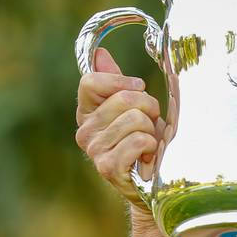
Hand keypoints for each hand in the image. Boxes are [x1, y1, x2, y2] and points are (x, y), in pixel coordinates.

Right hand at [75, 47, 162, 213]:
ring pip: (136, 119)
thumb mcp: (134, 107)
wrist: (152, 183)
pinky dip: (152, 146)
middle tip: (150, 124)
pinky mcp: (107, 167)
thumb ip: (117, 82)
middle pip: (124, 98)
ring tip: (149, 143)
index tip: (139, 87)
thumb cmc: (144, 141)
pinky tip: (148, 157)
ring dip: (152, 130)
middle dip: (149, 107)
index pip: (90, 81)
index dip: (120, 80)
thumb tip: (100, 53)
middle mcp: (84, 131)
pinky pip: (139, 140)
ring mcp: (94, 150)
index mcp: (87, 112)